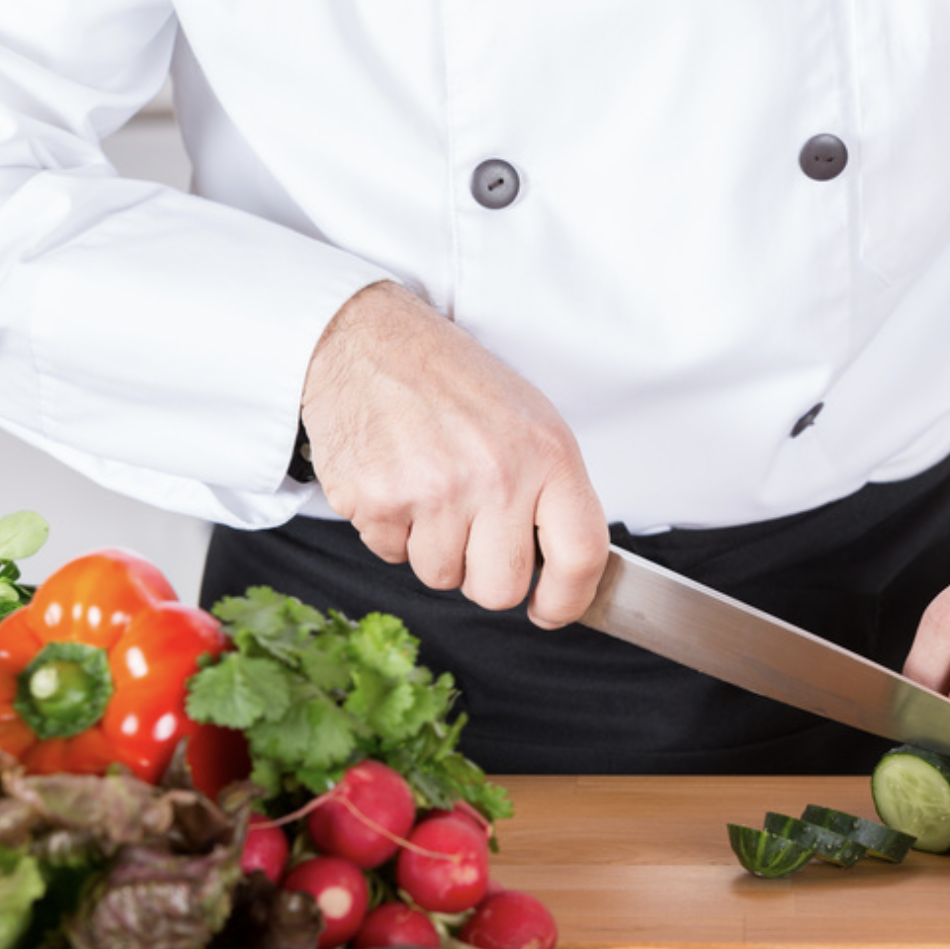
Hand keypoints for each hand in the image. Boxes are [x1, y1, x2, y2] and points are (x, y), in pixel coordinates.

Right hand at [299, 282, 608, 626]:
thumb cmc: (453, 381)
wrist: (368, 340)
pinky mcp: (378, 502)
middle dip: (485, 574)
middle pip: (501, 589)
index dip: (569, 600)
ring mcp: (435, 492)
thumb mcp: (530, 421)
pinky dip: (391, 530)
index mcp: (548, 454)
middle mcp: (497, 476)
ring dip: (435, 548)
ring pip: (442, 577)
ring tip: (431, 488)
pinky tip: (396, 480)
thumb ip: (552, 492)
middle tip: (473, 530)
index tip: (551, 609)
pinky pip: (392, 556)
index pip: (581, 554)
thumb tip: (563, 567)